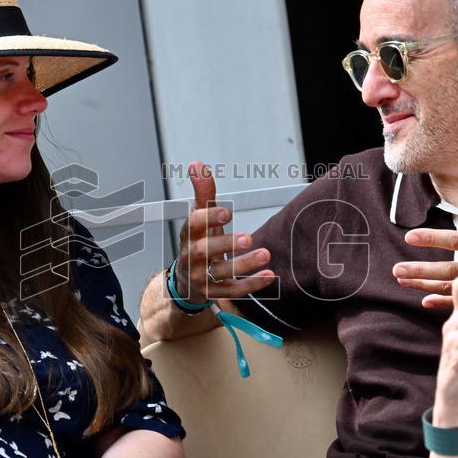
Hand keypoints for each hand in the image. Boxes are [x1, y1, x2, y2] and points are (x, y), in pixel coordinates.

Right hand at [173, 161, 275, 302]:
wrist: (186, 283)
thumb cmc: (198, 243)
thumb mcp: (200, 219)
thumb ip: (203, 192)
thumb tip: (197, 164)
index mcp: (189, 235)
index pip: (194, 224)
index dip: (208, 217)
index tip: (227, 211)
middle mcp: (192, 257)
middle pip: (204, 251)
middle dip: (225, 244)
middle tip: (248, 237)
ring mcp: (202, 277)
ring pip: (221, 273)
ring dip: (244, 264)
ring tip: (265, 254)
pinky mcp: (215, 293)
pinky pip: (233, 291)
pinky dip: (251, 285)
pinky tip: (270, 275)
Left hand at [394, 167, 457, 308]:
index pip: (457, 240)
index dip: (433, 238)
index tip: (411, 236)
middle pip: (449, 270)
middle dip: (421, 270)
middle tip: (398, 270)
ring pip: (452, 287)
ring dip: (425, 285)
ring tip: (402, 282)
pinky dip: (446, 302)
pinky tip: (425, 300)